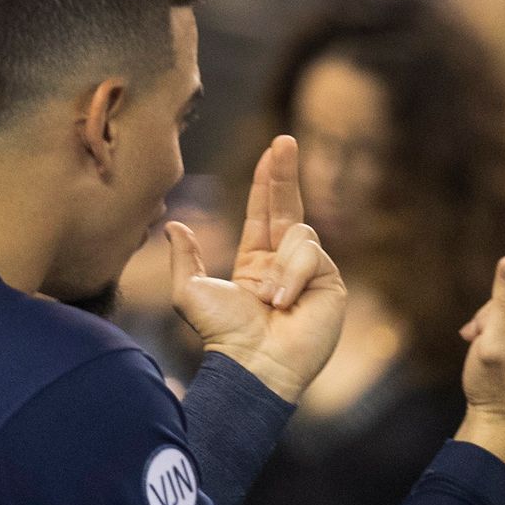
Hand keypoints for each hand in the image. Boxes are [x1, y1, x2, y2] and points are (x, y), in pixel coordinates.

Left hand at [169, 135, 345, 402]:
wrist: (253, 363)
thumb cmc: (222, 334)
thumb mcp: (189, 291)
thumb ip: (183, 257)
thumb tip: (173, 225)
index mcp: (256, 262)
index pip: (264, 212)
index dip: (268, 181)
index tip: (272, 150)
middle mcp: (286, 263)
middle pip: (289, 207)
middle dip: (286, 173)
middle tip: (284, 141)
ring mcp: (312, 273)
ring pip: (299, 234)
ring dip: (281, 265)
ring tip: (271, 300)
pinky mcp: (331, 284)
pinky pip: (312, 255)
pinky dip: (295, 275)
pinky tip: (286, 302)